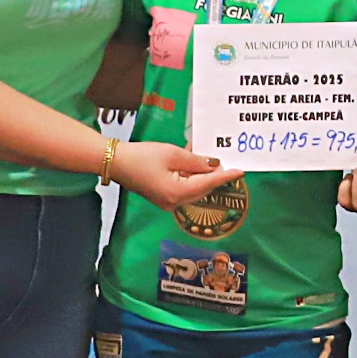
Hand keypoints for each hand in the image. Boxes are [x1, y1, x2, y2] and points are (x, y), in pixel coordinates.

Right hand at [115, 141, 230, 210]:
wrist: (115, 162)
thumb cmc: (142, 156)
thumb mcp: (173, 154)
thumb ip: (196, 161)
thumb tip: (214, 165)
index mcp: (178, 192)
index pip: (209, 183)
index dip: (226, 176)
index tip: (241, 171)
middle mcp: (174, 202)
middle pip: (202, 188)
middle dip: (213, 175)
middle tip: (223, 159)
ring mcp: (168, 202)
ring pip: (193, 188)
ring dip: (201, 174)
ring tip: (207, 157)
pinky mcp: (163, 197)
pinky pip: (183, 187)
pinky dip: (190, 176)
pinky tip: (192, 162)